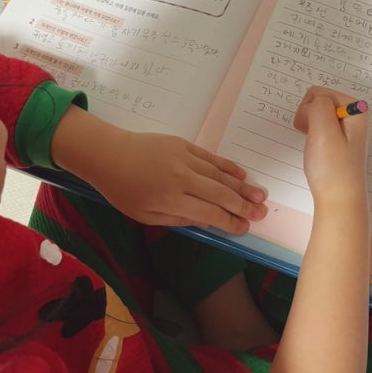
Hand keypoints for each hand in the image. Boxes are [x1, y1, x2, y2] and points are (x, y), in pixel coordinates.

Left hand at [51, 106, 267, 233]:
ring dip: (242, 186)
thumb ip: (179, 220)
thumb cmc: (123, 190)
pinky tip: (242, 174)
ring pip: (220, 175)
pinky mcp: (184, 145)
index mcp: (170, 199)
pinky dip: (228, 166)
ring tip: (260, 195)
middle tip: (262, 212)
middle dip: (243, 205)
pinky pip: (211, 158)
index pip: (209, 214)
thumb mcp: (146, 215)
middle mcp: (181, 179)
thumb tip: (209, 222)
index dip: (230, 222)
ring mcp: (184, 159)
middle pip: (220, 194)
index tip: (246, 227)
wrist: (109, 153)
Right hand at [293, 86, 369, 208]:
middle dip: (308, 117)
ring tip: (316, 146)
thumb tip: (313, 102)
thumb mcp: (323, 130)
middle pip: (318, 101)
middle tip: (314, 139)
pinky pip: (318, 127)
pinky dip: (312, 135)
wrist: (338, 200)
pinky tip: (317, 149)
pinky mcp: (339, 140)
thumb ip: (318, 105)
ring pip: (316, 114)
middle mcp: (354, 115)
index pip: (319, 93)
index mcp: (356, 109)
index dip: (308, 110)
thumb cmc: (332, 168)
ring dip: (309, 127)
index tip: (312, 131)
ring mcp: (346, 128)